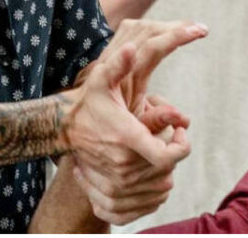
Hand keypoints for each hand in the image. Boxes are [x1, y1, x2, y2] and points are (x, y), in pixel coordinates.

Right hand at [65, 23, 206, 223]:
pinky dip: (157, 184)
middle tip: (173, 134)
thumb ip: (118, 65)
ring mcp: (119, 183)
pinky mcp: (115, 196)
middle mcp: (123, 165)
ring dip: (168, 167)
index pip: (168, 156)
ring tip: (161, 146)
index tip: (180, 131)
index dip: (182, 145)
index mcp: (126, 138)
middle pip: (168, 169)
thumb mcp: (102, 79)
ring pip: (162, 185)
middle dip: (175, 150)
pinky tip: (152, 165)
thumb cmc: (89, 101)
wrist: (65, 130)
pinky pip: (150, 199)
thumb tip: (130, 47)